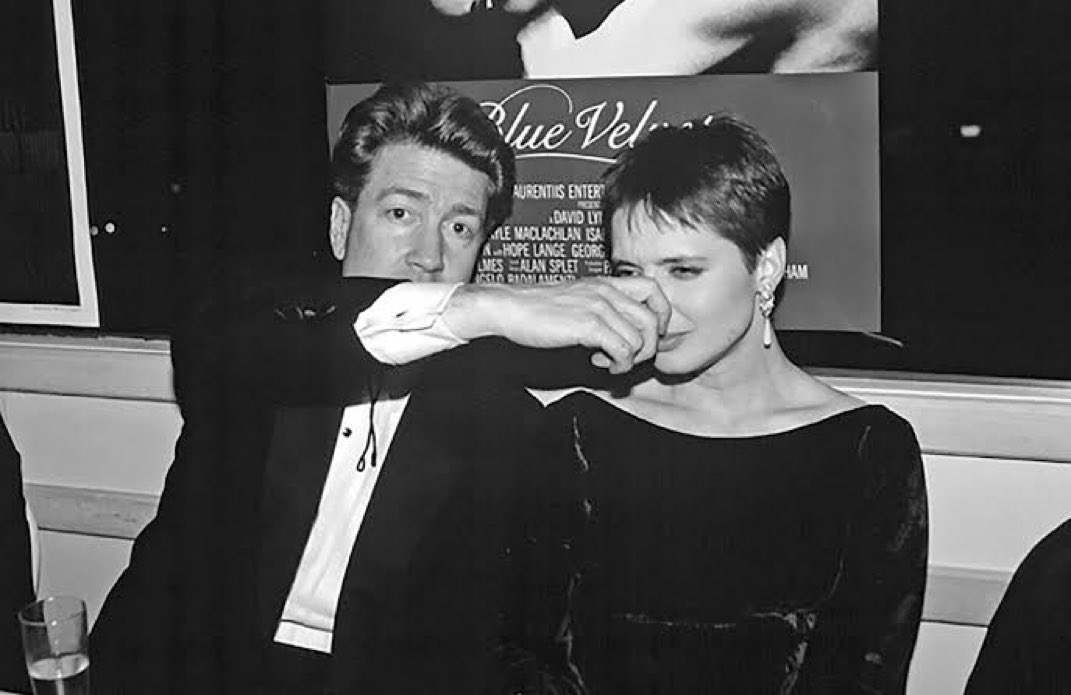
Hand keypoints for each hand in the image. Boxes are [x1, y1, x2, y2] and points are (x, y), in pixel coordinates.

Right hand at [444, 277, 670, 372]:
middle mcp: (607, 291)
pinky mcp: (589, 325)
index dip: (660, 316)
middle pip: (653, 319)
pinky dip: (618, 364)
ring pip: (640, 339)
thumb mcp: (576, 299)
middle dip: (649, 346)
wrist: (508, 308)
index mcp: (606, 282)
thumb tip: (620, 332)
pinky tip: (598, 362)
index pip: (654, 290)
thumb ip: (600, 308)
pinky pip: (623, 350)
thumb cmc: (536, 307)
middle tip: (631, 357)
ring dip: (630, 359)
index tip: (646, 335)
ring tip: (608, 362)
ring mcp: (599, 307)